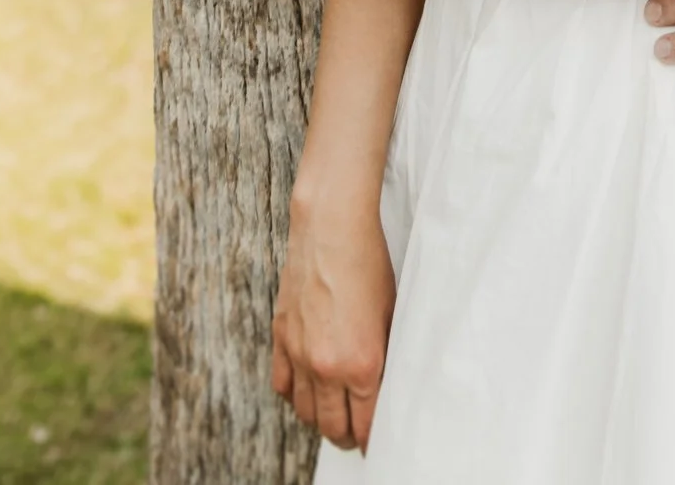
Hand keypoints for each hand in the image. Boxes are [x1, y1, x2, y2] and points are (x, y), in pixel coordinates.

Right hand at [271, 198, 395, 451]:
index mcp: (362, 364)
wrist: (331, 231)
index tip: (374, 442)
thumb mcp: (392, 314)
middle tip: (354, 436)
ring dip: (319, 420)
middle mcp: (327, 368)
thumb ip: (384, 355)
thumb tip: (383, 385)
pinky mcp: (281, 338)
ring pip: (305, 411)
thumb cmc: (369, 266)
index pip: (365, 423)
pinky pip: (283, 385)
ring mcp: (300, 355)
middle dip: (346, 436)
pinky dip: (295, 395)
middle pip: (332, 426)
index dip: (370, 438)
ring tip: (332, 418)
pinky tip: (307, 392)